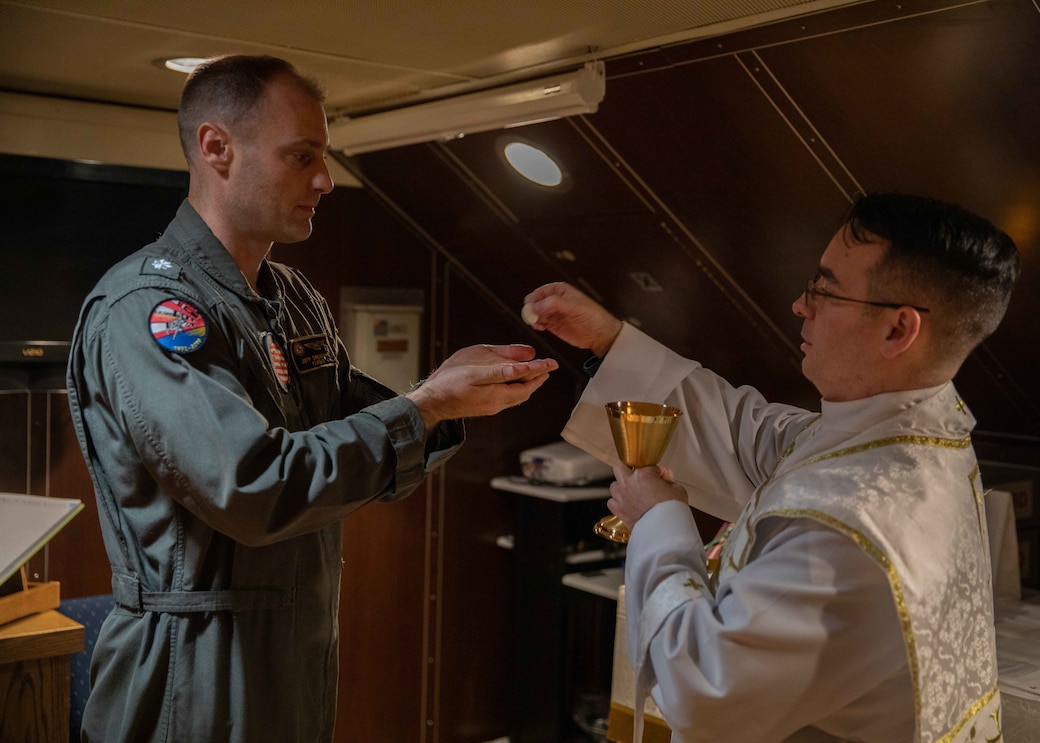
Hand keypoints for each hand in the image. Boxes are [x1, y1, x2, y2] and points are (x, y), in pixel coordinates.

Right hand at [407, 344, 557, 427]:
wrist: (432, 403)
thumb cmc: (448, 378)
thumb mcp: (472, 359)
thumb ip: (500, 356)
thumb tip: (526, 353)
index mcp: (489, 386)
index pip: (518, 375)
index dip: (535, 368)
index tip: (549, 362)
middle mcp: (495, 400)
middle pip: (523, 389)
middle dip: (538, 377)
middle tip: (551, 365)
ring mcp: (493, 407)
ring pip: (519, 395)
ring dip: (531, 384)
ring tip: (541, 372)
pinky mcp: (489, 409)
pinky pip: (511, 398)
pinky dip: (520, 388)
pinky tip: (521, 382)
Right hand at [523, 282, 622, 357]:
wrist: (600, 334)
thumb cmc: (594, 317)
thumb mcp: (575, 307)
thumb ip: (556, 304)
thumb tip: (538, 305)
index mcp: (559, 290)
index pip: (539, 292)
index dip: (534, 300)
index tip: (533, 309)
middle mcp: (554, 301)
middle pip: (534, 303)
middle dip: (532, 310)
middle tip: (536, 318)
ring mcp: (552, 313)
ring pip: (534, 314)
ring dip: (534, 318)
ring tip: (541, 324)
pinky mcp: (552, 325)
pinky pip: (538, 323)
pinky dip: (536, 325)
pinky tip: (542, 327)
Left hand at [607, 464, 686, 528]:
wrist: (663, 530)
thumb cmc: (671, 510)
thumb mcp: (678, 490)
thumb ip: (670, 481)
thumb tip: (666, 479)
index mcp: (643, 475)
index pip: (649, 466)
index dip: (656, 472)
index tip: (661, 478)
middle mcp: (629, 483)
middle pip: (621, 468)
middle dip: (629, 471)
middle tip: (638, 478)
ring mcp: (621, 496)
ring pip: (614, 485)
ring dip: (621, 487)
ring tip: (632, 492)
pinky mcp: (618, 510)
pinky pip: (612, 502)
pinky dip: (617, 502)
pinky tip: (626, 504)